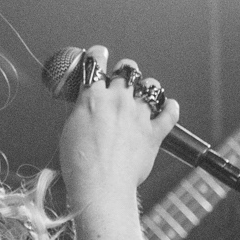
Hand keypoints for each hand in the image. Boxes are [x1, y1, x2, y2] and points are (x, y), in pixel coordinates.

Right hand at [57, 45, 179, 209]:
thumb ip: (82, 112)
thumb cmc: (80, 165)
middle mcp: (118, 101)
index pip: (96, 62)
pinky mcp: (154, 133)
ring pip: (151, 86)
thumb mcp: (69, 131)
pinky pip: (170, 112)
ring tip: (143, 95)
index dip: (98, 54)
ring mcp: (138, 116)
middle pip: (127, 69)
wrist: (100, 186)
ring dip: (147, 88)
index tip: (98, 54)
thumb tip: (88, 107)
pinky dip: (170, 107)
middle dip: (124, 71)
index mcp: (93, 98)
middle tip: (121, 79)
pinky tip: (167, 106)